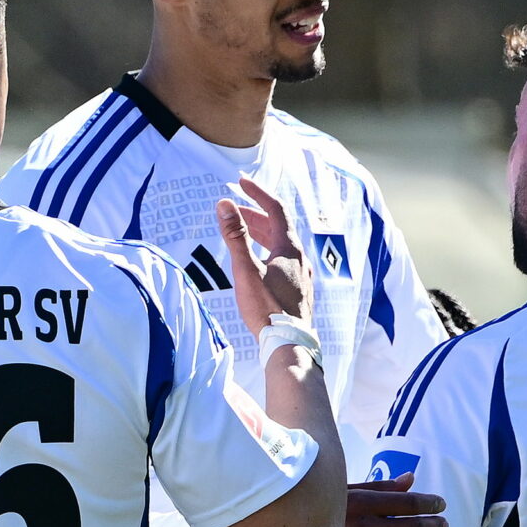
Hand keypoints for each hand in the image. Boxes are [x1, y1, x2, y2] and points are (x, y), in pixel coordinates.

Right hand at [217, 177, 310, 333]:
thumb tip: (224, 204)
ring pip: (281, 244)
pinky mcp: (300, 289)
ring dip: (261, 233)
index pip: (275, 209)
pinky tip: (259, 263)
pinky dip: (268, 250)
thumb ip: (234, 236)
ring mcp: (302, 274)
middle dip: (255, 214)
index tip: (240, 183)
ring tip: (242, 233)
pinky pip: (285, 260)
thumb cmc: (267, 308)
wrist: (289, 343)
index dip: (257, 193)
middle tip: (234, 210)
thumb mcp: (245, 269)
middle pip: (277, 226)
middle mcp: (300, 257)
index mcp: (289, 248)